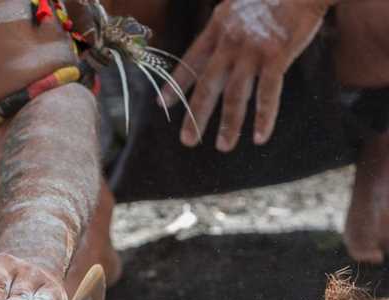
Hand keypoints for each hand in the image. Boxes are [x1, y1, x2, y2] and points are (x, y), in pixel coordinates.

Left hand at [162, 0, 330, 150]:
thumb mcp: (237, 9)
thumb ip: (225, 35)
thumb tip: (219, 65)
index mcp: (217, 28)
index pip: (191, 61)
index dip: (176, 84)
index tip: (161, 104)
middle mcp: (230, 41)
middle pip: (208, 84)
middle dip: (196, 115)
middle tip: (188, 140)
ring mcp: (253, 49)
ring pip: (235, 94)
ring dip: (229, 124)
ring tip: (223, 146)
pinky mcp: (277, 55)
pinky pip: (268, 93)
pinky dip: (264, 117)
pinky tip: (260, 137)